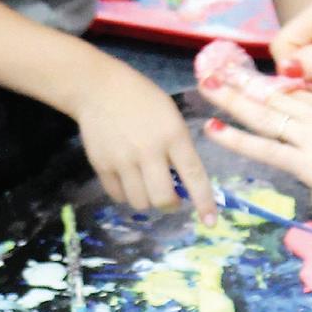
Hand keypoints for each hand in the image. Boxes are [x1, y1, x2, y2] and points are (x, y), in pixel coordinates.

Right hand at [71, 62, 215, 222]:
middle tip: (172, 197)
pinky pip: (118, 196)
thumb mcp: (172, 117)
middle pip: (163, 198)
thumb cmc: (144, 99)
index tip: (210, 222)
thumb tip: (183, 183)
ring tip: (148, 184)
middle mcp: (149, 151)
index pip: (194, 175)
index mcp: (173, 135)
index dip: (204, 202)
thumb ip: (178, 148)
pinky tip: (129, 178)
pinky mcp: (101, 165)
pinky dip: (127, 194)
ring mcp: (123, 160)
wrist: (100, 89)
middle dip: (171, 204)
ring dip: (148, 200)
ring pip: (140, 202)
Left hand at [200, 82, 311, 265]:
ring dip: (233, 99)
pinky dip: (237, 139)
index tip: (255, 77)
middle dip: (245, 82)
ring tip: (208, 86)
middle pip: (277, 95)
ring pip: (264, 114)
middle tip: (218, 68)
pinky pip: (264, 148)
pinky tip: (214, 129)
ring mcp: (311, 136)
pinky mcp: (305, 161)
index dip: (276, 84)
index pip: (302, 94)